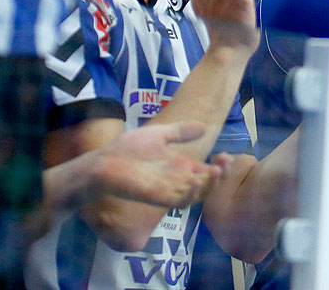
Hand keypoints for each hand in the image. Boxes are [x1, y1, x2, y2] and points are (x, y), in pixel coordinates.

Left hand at [91, 121, 221, 208]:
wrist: (103, 163)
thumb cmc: (128, 150)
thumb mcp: (158, 134)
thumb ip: (180, 131)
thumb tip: (205, 126)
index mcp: (181, 167)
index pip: (207, 171)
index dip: (221, 166)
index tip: (226, 156)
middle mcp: (178, 180)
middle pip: (207, 184)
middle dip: (220, 176)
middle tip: (224, 163)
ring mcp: (169, 190)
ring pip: (196, 195)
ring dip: (208, 187)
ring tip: (216, 172)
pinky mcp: (157, 197)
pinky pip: (177, 202)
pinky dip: (189, 195)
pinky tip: (195, 183)